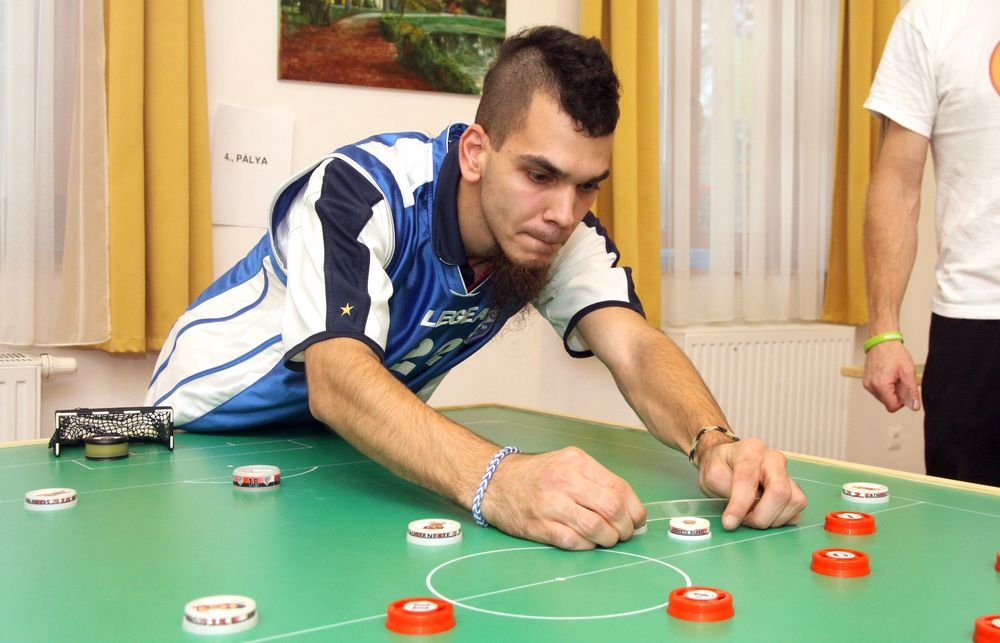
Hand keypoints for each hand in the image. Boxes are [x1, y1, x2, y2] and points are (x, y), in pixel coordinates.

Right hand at [480, 446, 646, 549]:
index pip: (619, 488)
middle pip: (612, 509)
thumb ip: (596, 481)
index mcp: (576, 461)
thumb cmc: (538, 475)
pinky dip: (589, 546)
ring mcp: (551, 504)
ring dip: (610, 539)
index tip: (637, 520)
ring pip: (597, 528)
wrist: (496, 482)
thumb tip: (629, 508)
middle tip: (624, 533)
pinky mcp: (539, 526)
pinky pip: (575, 542)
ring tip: (608, 539)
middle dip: (625, 527)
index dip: (635, 509)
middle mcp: (564, 480)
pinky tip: (589, 542)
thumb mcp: (568, 463)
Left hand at [696, 437, 806, 529]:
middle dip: (761, 515)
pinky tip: (765, 514)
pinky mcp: (794, 489)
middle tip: (744, 520)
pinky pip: (797, 509)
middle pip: (780, 491)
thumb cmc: (721, 467)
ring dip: (771, 518)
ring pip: (794, 502)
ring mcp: (787, 473)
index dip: (739, 505)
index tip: (729, 523)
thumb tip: (739, 512)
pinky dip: (781, 519)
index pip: (749, 479)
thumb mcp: (712, 474)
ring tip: (752, 516)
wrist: (728, 462)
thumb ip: (726, 489)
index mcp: (751, 450)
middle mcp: (774, 459)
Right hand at [863, 341, 920, 411]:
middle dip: (896, 394)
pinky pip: (879, 391)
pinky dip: (885, 386)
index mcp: (881, 385)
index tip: (905, 390)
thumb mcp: (908, 372)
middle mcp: (871, 386)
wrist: (882, 342)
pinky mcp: (867, 382)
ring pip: (883, 397)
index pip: (893, 407)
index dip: (902, 401)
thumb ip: (912, 391)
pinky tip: (888, 375)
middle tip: (900, 380)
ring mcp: (867, 384)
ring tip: (894, 376)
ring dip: (891, 390)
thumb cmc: (893, 353)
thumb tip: (914, 405)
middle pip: (888, 402)